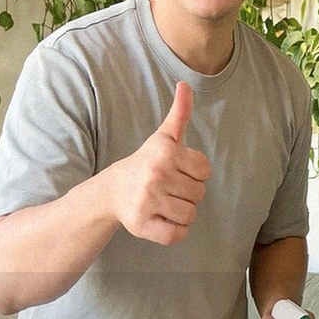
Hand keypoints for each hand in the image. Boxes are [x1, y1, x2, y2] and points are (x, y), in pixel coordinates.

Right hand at [107, 82, 210, 245]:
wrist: (112, 190)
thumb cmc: (147, 162)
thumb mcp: (164, 136)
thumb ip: (180, 112)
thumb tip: (186, 84)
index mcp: (165, 153)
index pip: (205, 171)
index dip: (195, 173)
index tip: (177, 170)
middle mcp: (156, 176)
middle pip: (199, 194)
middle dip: (188, 193)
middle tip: (168, 188)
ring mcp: (148, 202)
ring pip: (190, 215)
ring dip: (182, 212)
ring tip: (165, 202)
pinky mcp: (142, 225)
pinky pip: (176, 235)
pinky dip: (175, 231)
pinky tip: (162, 219)